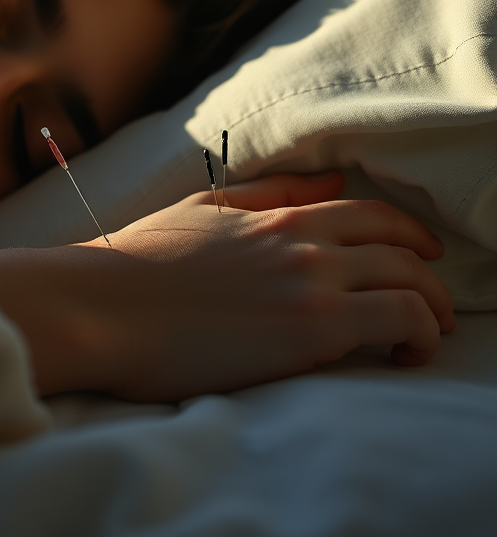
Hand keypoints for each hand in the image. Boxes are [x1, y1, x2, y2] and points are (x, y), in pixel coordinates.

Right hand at [0, 172, 454, 401]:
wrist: (103, 306)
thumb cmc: (139, 263)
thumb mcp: (201, 209)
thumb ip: (266, 194)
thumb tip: (328, 181)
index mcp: (275, 214)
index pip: (366, 211)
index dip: (405, 232)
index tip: (416, 255)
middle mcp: (303, 240)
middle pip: (399, 243)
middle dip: (430, 271)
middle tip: (434, 301)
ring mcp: (311, 280)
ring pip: (413, 282)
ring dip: (434, 309)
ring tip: (425, 336)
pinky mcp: (314, 328)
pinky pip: (401, 321)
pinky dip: (419, 336)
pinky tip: (402, 355)